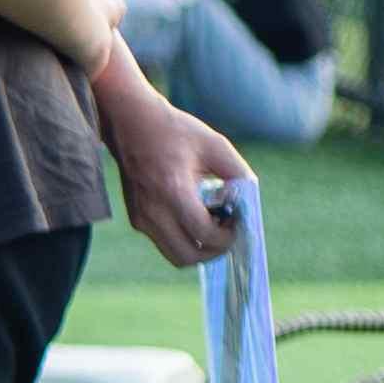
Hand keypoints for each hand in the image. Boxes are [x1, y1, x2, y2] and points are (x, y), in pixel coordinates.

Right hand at [95, 53, 255, 272]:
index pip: (205, 234)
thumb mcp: (216, 146)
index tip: (238, 221)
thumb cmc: (177, 132)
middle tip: (227, 231)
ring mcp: (142, 219)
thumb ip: (238, 173)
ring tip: (210, 224)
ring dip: (198, 248)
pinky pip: (166, 243)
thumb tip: (251, 202)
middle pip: (188, 257)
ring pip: (175, 256)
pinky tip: (194, 214)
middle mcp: (153, 211)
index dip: (228, 235)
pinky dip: (184, 238)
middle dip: (214, 251)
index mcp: (174, 191)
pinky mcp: (137, 220)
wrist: (132, 125)